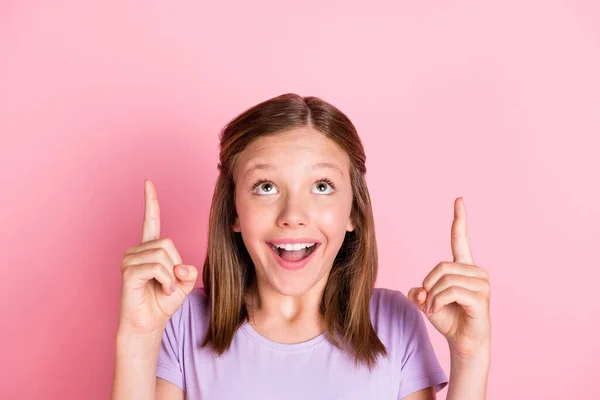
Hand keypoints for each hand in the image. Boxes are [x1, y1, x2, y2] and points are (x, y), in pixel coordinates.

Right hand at [117, 179, 198, 335]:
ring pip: (163, 255)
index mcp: (149, 249)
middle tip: (170, 283)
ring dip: (171, 275)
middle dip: (176, 264)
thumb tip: (182, 266)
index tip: (148, 182)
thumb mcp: (183, 284)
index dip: (151, 202)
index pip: (150, 220)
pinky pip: (157, 267)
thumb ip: (188, 271)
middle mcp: (137, 250)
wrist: (147, 325)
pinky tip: (161, 290)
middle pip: (167, 243)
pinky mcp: (129, 272)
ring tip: (164, 288)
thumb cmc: (162, 303)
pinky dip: (166, 280)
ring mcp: (130, 260)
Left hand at [408, 197, 490, 359]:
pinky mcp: (481, 298)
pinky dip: (437, 302)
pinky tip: (436, 311)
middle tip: (427, 303)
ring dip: (432, 297)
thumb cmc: (448, 318)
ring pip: (445, 280)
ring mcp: (482, 284)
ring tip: (433, 309)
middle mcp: (476, 272)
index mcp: (464, 267)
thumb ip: (419, 291)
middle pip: (441, 266)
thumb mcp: (426, 302)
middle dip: (428, 285)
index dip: (459, 219)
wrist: (463, 343)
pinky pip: (450, 291)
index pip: (460, 239)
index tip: (459, 200)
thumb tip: (418, 291)